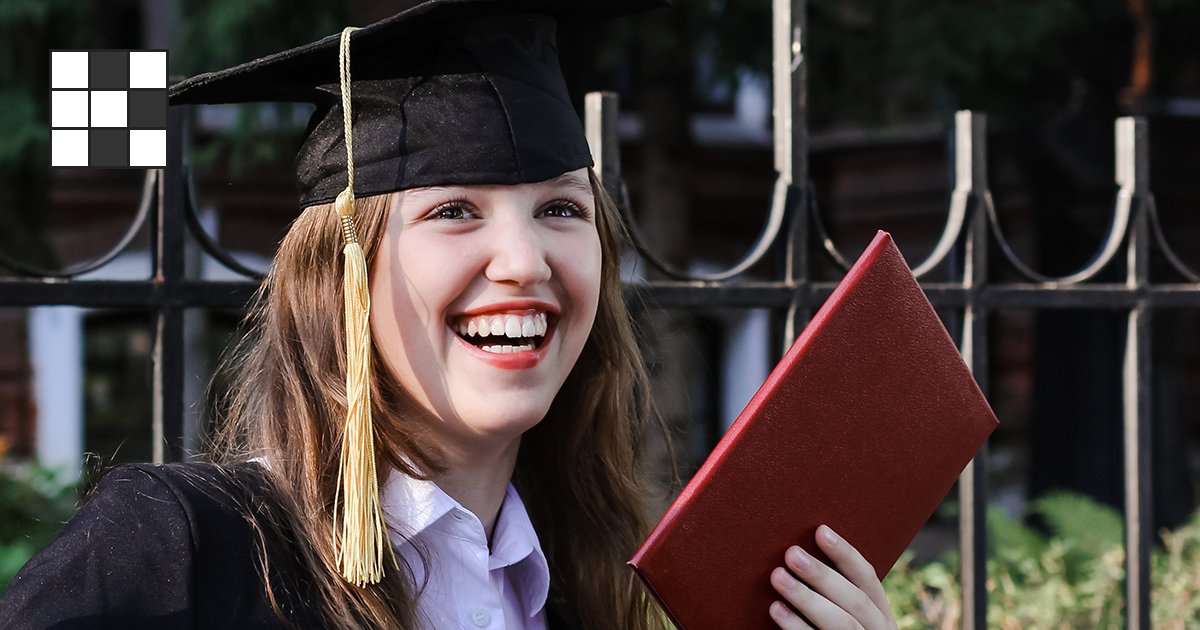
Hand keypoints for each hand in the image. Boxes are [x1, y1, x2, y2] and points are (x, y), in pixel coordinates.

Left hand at [769, 524, 896, 628]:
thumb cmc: (831, 629)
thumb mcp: (847, 614)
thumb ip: (833, 592)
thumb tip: (798, 551)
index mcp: (879, 614)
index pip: (867, 579)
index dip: (846, 554)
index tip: (820, 531)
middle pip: (854, 601)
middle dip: (822, 575)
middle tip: (791, 553)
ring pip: (840, 624)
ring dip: (807, 598)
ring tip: (777, 576)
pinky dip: (797, 627)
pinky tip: (776, 610)